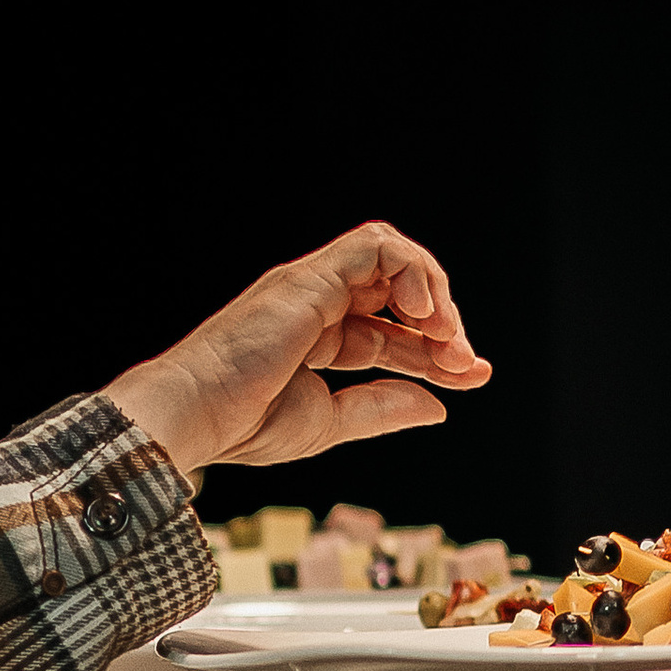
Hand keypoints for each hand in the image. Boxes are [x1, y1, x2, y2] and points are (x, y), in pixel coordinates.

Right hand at [105, 222, 491, 478]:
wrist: (198, 413)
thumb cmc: (243, 424)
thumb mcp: (329, 422)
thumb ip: (382, 408)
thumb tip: (438, 407)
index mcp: (317, 339)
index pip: (393, 334)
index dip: (438, 353)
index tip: (473, 377)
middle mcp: (317, 304)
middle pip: (400, 292)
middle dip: (444, 324)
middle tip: (465, 361)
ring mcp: (313, 286)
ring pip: (393, 257)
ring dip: (433, 291)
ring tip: (445, 333)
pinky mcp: (312, 276)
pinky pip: (376, 246)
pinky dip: (411, 270)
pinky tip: (421, 313)